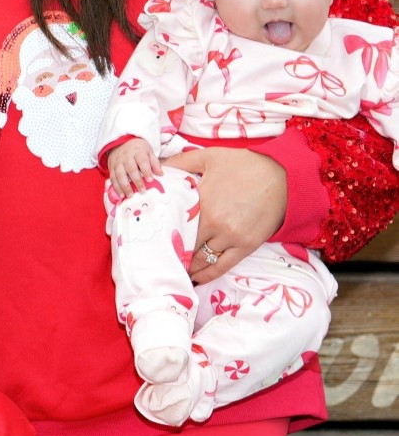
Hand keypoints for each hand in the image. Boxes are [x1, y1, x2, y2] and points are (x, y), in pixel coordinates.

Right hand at [107, 137, 161, 196]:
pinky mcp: (111, 167)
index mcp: (138, 151)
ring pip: (120, 175)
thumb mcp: (148, 151)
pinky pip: (113, 178)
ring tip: (130, 195)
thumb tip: (160, 174)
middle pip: (131, 169)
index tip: (150, 179)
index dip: (146, 170)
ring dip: (125, 186)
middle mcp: (126, 156)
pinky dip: (116, 187)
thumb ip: (154, 163)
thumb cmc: (138, 149)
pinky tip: (121, 194)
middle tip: (142, 190)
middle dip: (136, 181)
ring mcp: (117, 162)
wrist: (121, 141)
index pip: (142, 161)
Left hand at [163, 147, 286, 283]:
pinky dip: (207, 275)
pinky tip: (196, 278)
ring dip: (188, 265)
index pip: (174, 225)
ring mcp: (232, 238)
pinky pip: (222, 267)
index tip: (152, 239)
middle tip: (160, 256)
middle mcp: (215, 224)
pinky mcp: (246, 247)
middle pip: (186, 245)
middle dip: (174, 250)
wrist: (283, 175)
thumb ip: (180, 162)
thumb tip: (158, 167)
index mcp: (203, 203)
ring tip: (175, 268)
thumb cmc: (244, 164)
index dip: (163, 233)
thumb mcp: (208, 157)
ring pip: (201, 259)